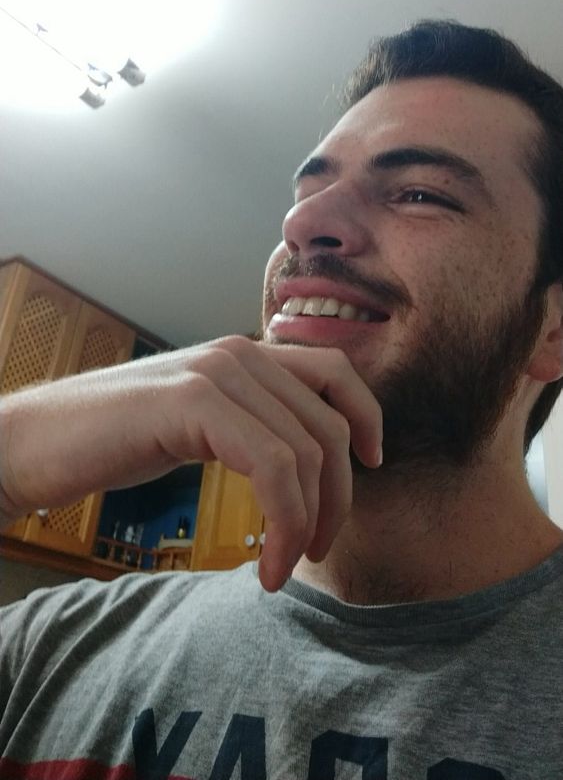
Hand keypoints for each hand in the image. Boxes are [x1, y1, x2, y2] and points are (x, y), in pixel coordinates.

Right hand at [0, 336, 382, 590]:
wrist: (35, 443)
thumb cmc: (113, 442)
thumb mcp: (198, 424)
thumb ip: (249, 423)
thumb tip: (302, 460)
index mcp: (243, 355)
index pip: (336, 372)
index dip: (369, 417)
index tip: (372, 466)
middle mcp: (238, 353)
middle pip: (330, 424)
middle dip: (339, 498)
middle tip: (314, 550)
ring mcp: (216, 373)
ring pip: (308, 450)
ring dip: (309, 523)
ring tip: (284, 566)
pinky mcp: (193, 403)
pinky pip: (273, 467)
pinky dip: (283, 523)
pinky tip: (266, 565)